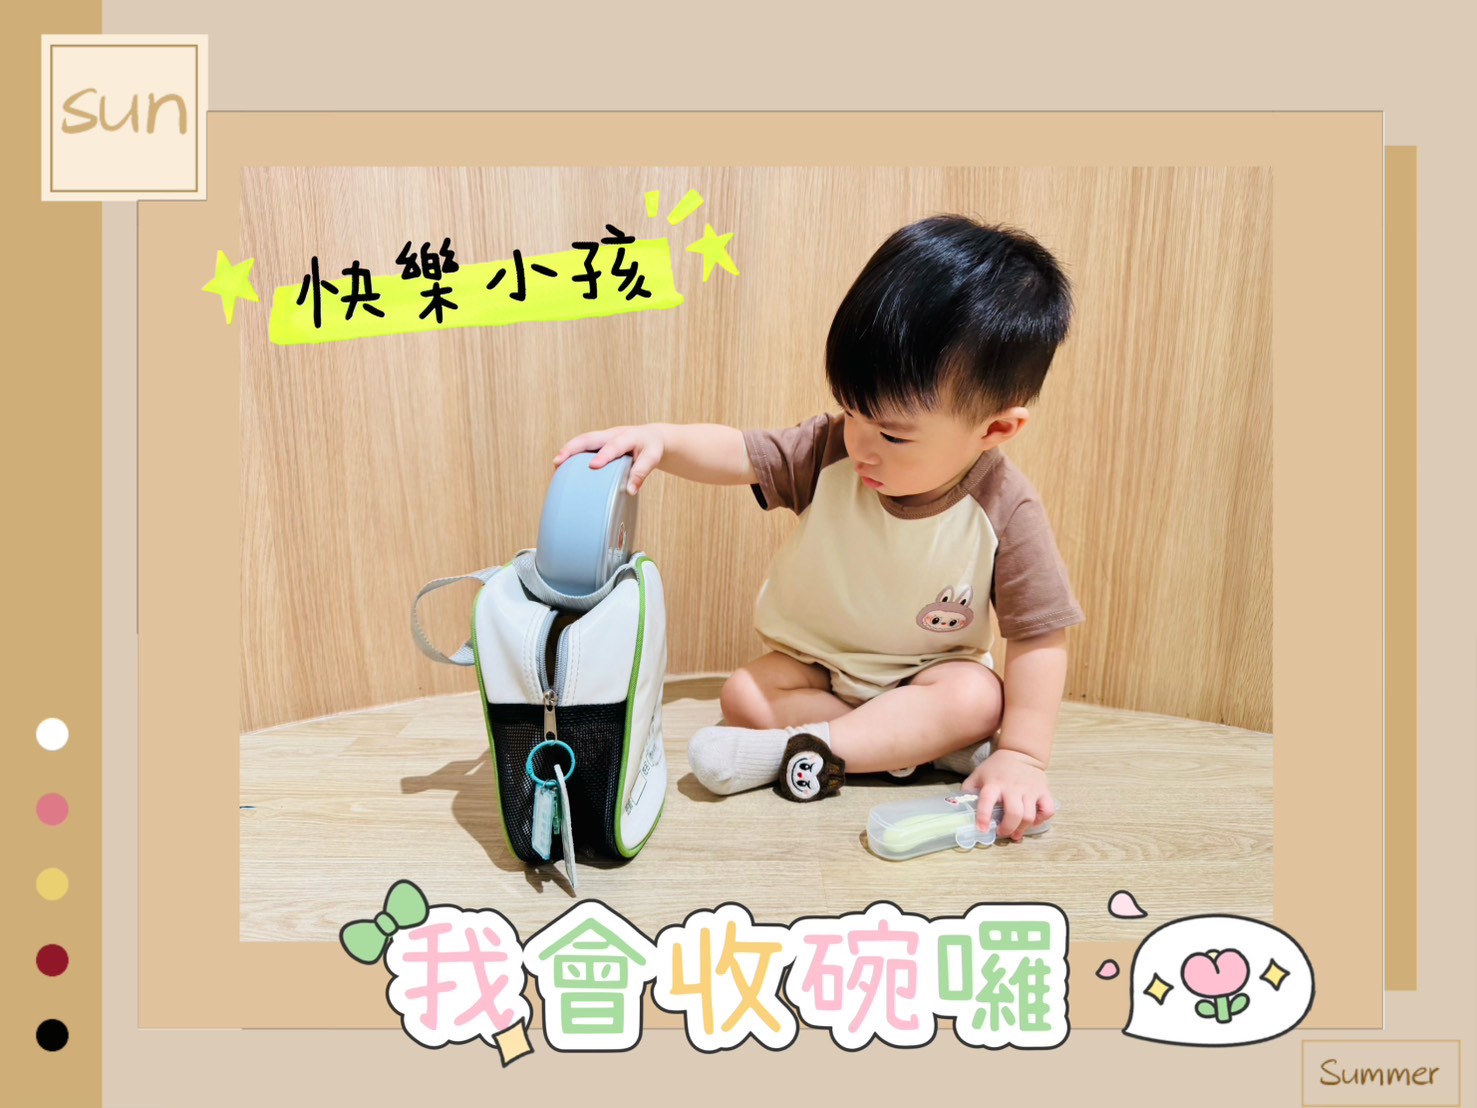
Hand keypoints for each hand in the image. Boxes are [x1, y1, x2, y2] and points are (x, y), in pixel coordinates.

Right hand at [552, 424, 666, 495]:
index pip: (615, 445)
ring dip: (568, 452)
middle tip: (559, 461)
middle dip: (573, 448)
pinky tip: (563, 468)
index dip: (604, 455)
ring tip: (556, 466)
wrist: (650, 436)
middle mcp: (612, 433)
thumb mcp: (652, 458)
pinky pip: (582, 447)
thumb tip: (630, 491)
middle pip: (589, 438)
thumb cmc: (650, 448)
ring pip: (582, 442)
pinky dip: (571, 455)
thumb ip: (641, 473)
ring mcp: (602, 437)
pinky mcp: (597, 443)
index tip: (594, 466)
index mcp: (628, 436)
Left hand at [962, 747, 1056, 841]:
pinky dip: (1041, 820)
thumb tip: (960, 809)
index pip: (987, 801)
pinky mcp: (1044, 791)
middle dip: (1007, 828)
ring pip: (1029, 816)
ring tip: (1015, 834)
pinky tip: (1032, 822)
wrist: (1020, 753)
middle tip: (1002, 833)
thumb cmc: (996, 769)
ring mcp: (1030, 789)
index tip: (982, 830)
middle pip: (1014, 813)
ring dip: (1022, 829)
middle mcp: (1012, 787)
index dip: (983, 817)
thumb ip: (969, 791)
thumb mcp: (978, 775)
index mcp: (993, 783)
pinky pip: (1047, 810)